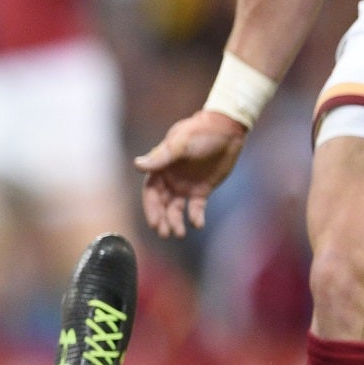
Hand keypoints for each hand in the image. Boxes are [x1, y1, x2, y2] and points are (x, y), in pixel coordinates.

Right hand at [134, 109, 248, 236]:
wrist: (226, 130)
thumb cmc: (200, 132)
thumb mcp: (180, 144)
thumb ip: (161, 157)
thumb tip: (137, 165)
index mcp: (161, 167)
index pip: (151, 192)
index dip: (151, 208)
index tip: (154, 222)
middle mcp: (170, 179)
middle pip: (161, 204)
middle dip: (161, 219)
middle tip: (165, 233)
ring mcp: (185, 186)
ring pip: (175, 209)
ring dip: (175, 222)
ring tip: (180, 233)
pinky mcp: (201, 190)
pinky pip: (196, 208)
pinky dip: (195, 217)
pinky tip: (198, 224)